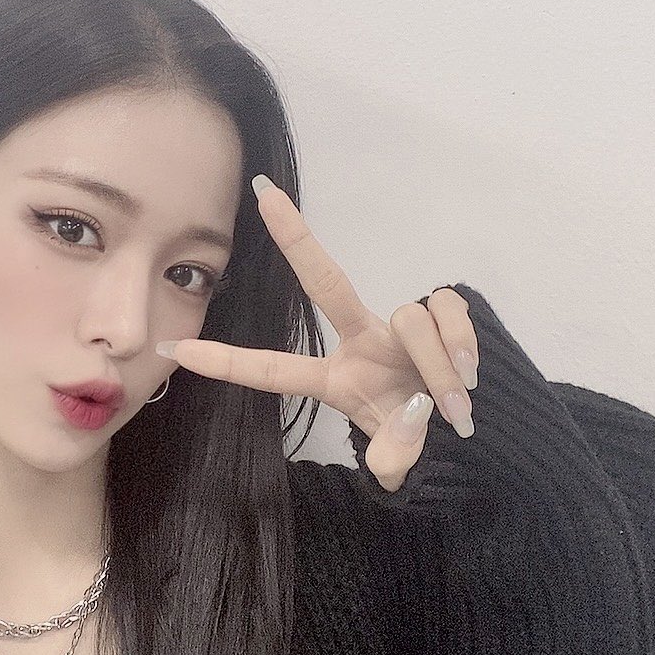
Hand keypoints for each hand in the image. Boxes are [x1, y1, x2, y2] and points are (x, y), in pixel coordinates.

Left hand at [157, 176, 479, 492]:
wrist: (479, 432)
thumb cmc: (423, 440)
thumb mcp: (402, 460)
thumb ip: (395, 457)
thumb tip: (398, 446)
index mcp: (335, 379)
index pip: (273, 370)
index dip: (225, 362)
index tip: (175, 348)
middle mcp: (362, 341)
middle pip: (325, 282)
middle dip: (295, 237)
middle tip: (263, 193)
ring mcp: (400, 326)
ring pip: (409, 319)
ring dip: (436, 364)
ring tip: (453, 404)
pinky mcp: (442, 313)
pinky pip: (446, 311)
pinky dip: (461, 344)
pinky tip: (471, 374)